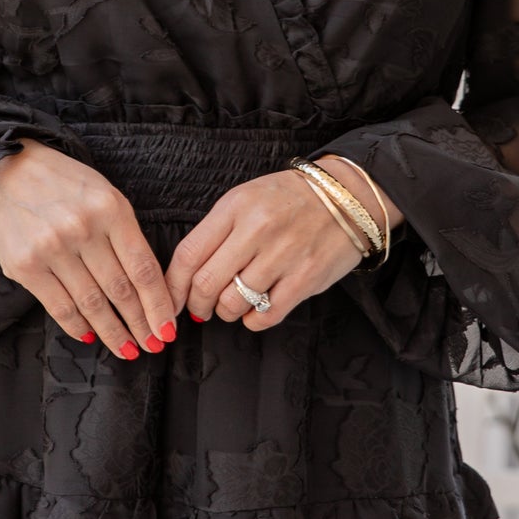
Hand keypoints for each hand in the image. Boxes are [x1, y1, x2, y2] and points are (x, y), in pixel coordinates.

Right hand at [0, 138, 176, 358]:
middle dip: (141, 324)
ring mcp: (52, 248)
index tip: (167, 328)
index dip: (158, 304)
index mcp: (111, 209)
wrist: (6, 170)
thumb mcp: (104, 194)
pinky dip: (77, 326)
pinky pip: (59, 306)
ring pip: (92, 303)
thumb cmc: (62, 184)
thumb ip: (124, 234)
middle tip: (153, 345)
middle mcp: (83, 229)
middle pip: (121, 290)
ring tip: (127, 348)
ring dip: (113, 332)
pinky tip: (91, 335)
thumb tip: (147, 285)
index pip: (143, 268)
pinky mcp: (25, 265)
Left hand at [164, 168, 367, 331]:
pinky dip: (253, 321)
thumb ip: (216, 233)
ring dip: (226, 312)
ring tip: (232, 305)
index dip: (173, 286)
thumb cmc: (290, 200)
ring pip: (233, 304)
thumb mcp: (246, 199)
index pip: (188, 254)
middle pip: (206, 284)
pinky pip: (265, 316)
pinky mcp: (306, 278)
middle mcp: (257, 230)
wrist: (347, 197)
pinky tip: (256, 310)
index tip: (171, 300)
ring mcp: (283, 255)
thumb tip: (186, 278)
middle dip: (197, 305)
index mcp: (235, 207)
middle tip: (201, 308)